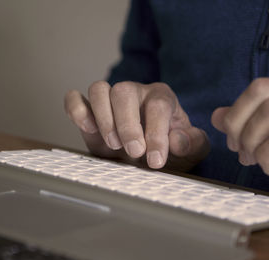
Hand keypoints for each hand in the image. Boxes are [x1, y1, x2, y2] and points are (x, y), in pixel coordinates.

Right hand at [64, 81, 209, 170]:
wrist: (148, 157)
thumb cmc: (170, 151)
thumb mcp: (191, 151)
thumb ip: (193, 144)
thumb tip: (178, 140)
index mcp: (161, 97)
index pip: (158, 106)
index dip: (156, 133)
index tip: (155, 160)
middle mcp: (135, 93)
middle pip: (124, 91)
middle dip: (128, 125)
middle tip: (134, 153)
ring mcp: (110, 100)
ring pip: (99, 89)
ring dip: (103, 118)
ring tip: (113, 145)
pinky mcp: (89, 111)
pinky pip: (75, 98)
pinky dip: (76, 109)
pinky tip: (87, 128)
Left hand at [211, 70, 268, 206]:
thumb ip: (251, 121)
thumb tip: (217, 115)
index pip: (259, 87)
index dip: (237, 112)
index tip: (234, 138)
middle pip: (261, 90)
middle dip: (238, 121)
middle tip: (237, 149)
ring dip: (250, 140)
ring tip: (254, 160)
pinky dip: (266, 156)